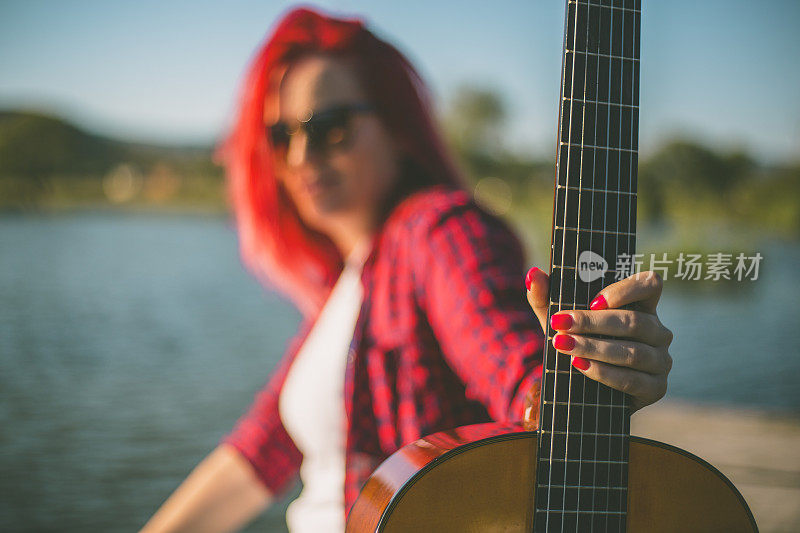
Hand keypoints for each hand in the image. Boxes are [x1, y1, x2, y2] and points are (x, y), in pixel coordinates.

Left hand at [525, 267, 672, 412]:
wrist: (578, 386)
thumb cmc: (575, 341)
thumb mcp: (557, 319)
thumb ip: (544, 296)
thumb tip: (533, 274)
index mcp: (641, 305)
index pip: (650, 284)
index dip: (628, 290)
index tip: (594, 300)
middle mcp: (657, 330)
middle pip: (634, 321)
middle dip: (593, 323)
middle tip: (561, 323)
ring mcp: (661, 360)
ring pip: (633, 352)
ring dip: (595, 348)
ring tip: (564, 345)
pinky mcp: (655, 388)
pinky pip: (633, 380)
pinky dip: (604, 373)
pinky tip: (581, 366)